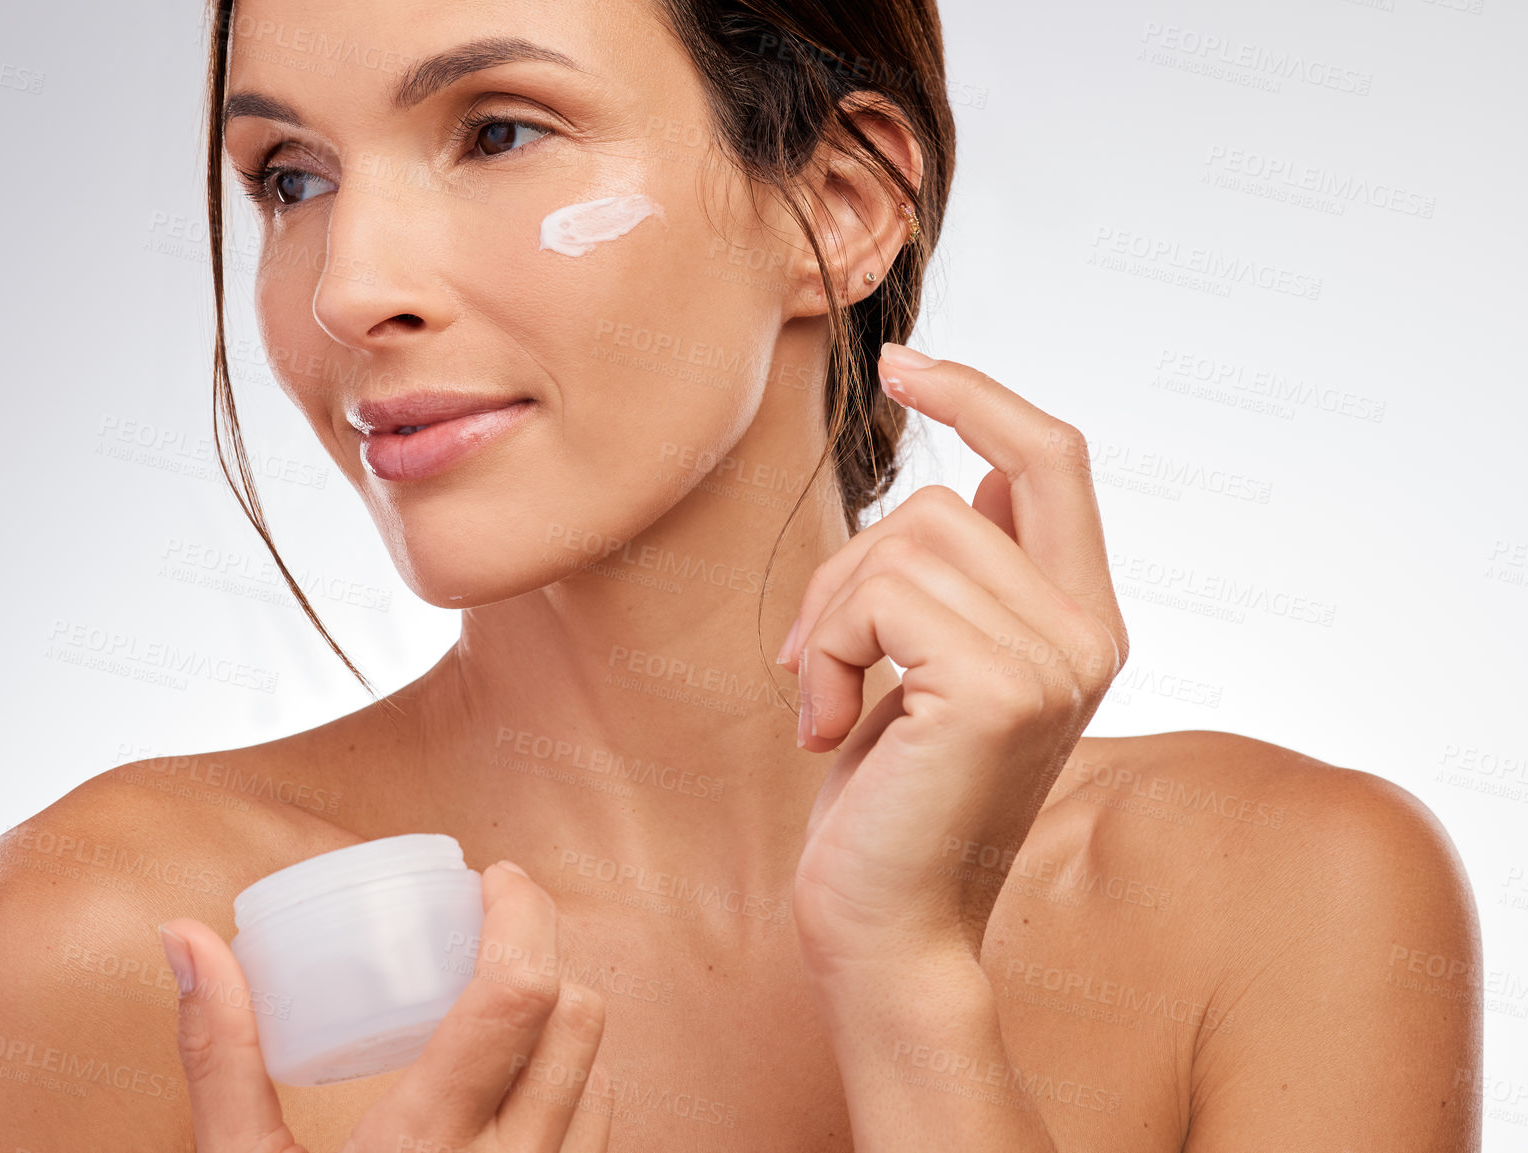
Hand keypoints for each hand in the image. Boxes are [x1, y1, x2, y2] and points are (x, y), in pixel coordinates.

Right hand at [157, 861, 609, 1152]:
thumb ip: (220, 1053)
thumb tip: (184, 935)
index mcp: (425, 1147)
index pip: (520, 997)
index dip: (523, 914)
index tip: (493, 875)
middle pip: (581, 1018)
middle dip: (547, 948)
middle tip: (496, 918)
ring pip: (602, 1075)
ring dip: (565, 1020)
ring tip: (504, 995)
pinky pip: (601, 1136)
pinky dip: (576, 1088)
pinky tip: (521, 1081)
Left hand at [778, 343, 1127, 973]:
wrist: (883, 924)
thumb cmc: (890, 799)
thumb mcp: (931, 666)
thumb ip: (974, 575)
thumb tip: (978, 472)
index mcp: (1080, 619)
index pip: (1056, 458)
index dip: (982, 395)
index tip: (903, 364)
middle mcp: (1088, 633)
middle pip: (942, 503)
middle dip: (849, 568)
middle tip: (814, 655)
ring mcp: (1054, 658)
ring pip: (902, 544)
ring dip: (828, 618)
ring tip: (823, 701)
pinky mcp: (999, 686)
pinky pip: (878, 597)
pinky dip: (823, 651)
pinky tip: (823, 725)